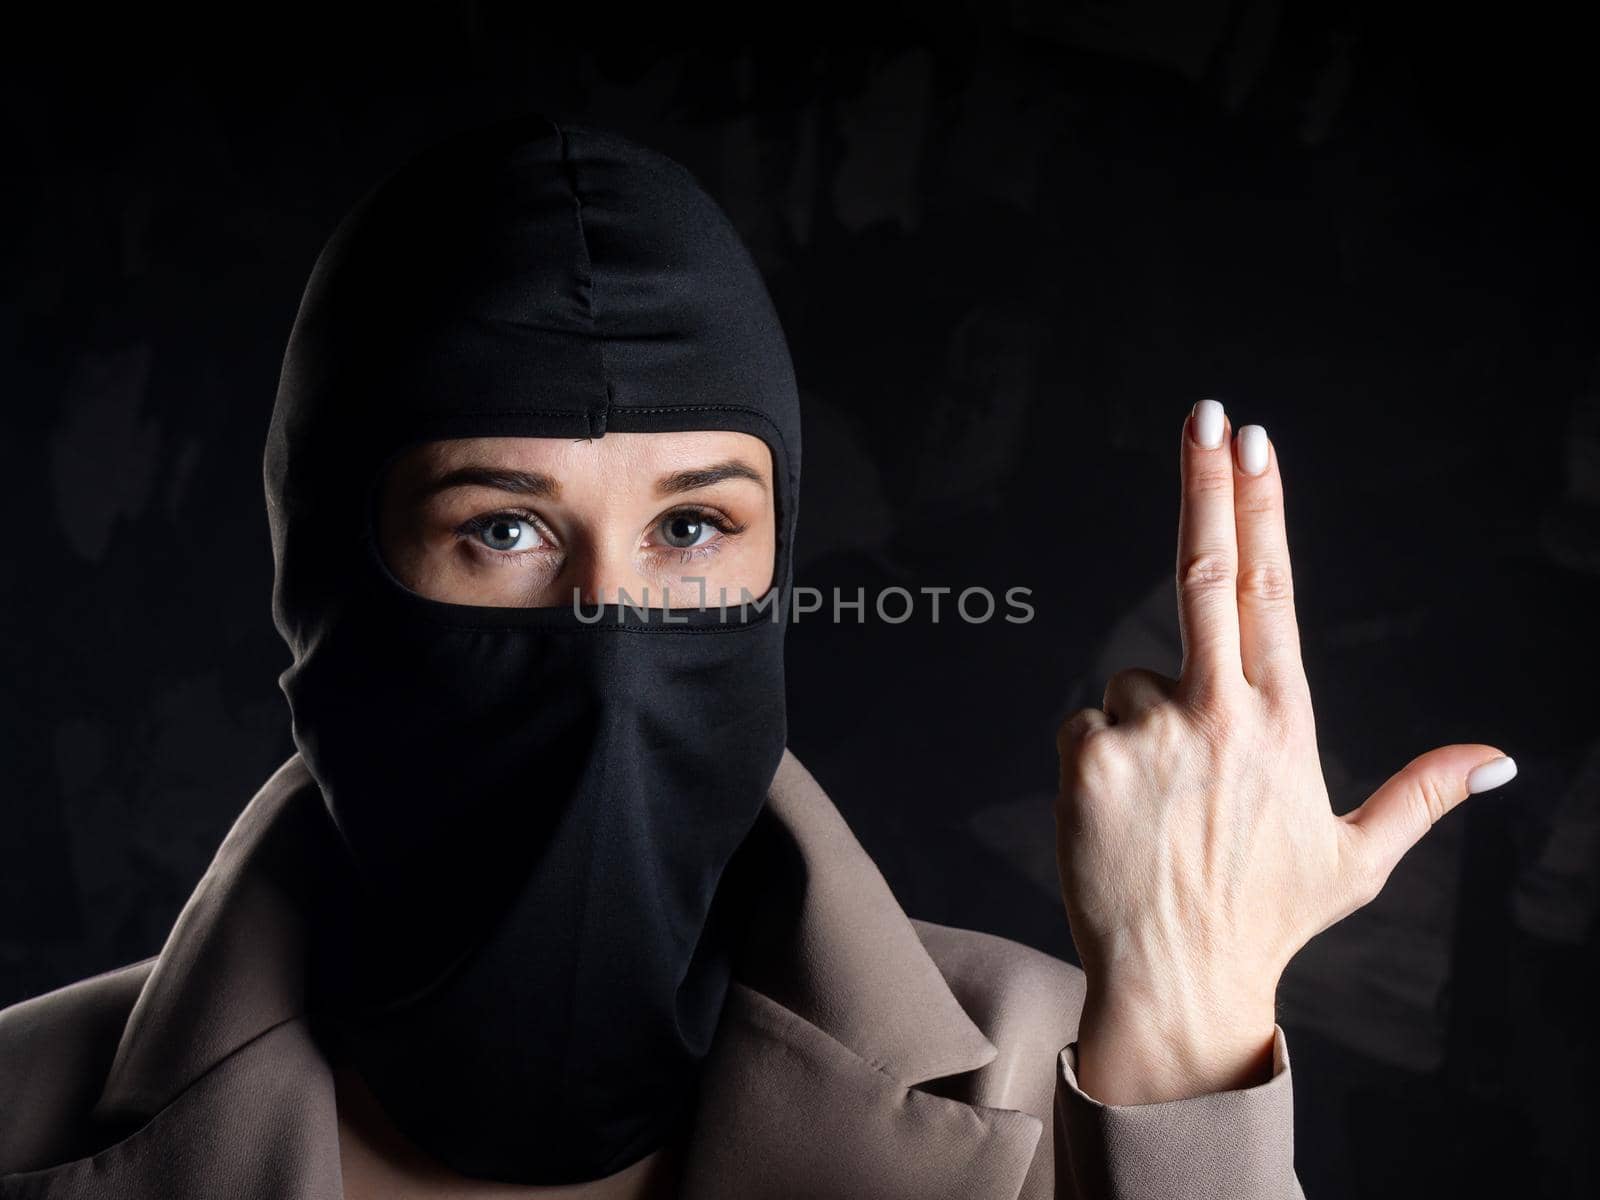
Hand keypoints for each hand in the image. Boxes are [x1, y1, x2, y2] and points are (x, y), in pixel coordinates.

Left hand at [1053, 399, 1516, 1104]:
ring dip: (1144, 720)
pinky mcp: (1087, 756)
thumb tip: (1499, 755)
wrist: (1177, 983)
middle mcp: (1219, 711)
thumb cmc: (1266, 917)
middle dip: (1207, 483)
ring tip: (1163, 804)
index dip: (1261, 508)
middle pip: (1205, 571)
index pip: (1270, 589)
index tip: (1256, 443)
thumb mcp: (1357, 858)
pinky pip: (1085, 721)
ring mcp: (1149, 731)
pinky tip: (1121, 813)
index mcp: (1283, 721)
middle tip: (1207, 414)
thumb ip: (1423, 793)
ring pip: (1132, 678)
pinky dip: (1099, 752)